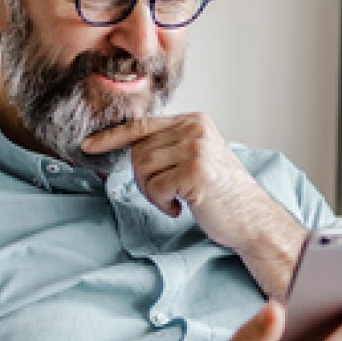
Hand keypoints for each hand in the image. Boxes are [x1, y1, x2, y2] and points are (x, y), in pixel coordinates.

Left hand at [83, 114, 306, 295]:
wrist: (254, 219)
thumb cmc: (223, 195)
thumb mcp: (198, 158)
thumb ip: (170, 147)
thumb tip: (130, 150)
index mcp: (194, 121)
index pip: (142, 125)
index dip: (111, 137)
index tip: (88, 146)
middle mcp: (195, 128)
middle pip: (138, 151)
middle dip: (142, 180)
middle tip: (165, 196)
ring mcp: (196, 148)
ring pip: (142, 168)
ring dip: (152, 193)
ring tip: (176, 201)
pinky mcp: (195, 171)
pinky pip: (155, 187)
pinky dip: (163, 203)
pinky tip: (182, 207)